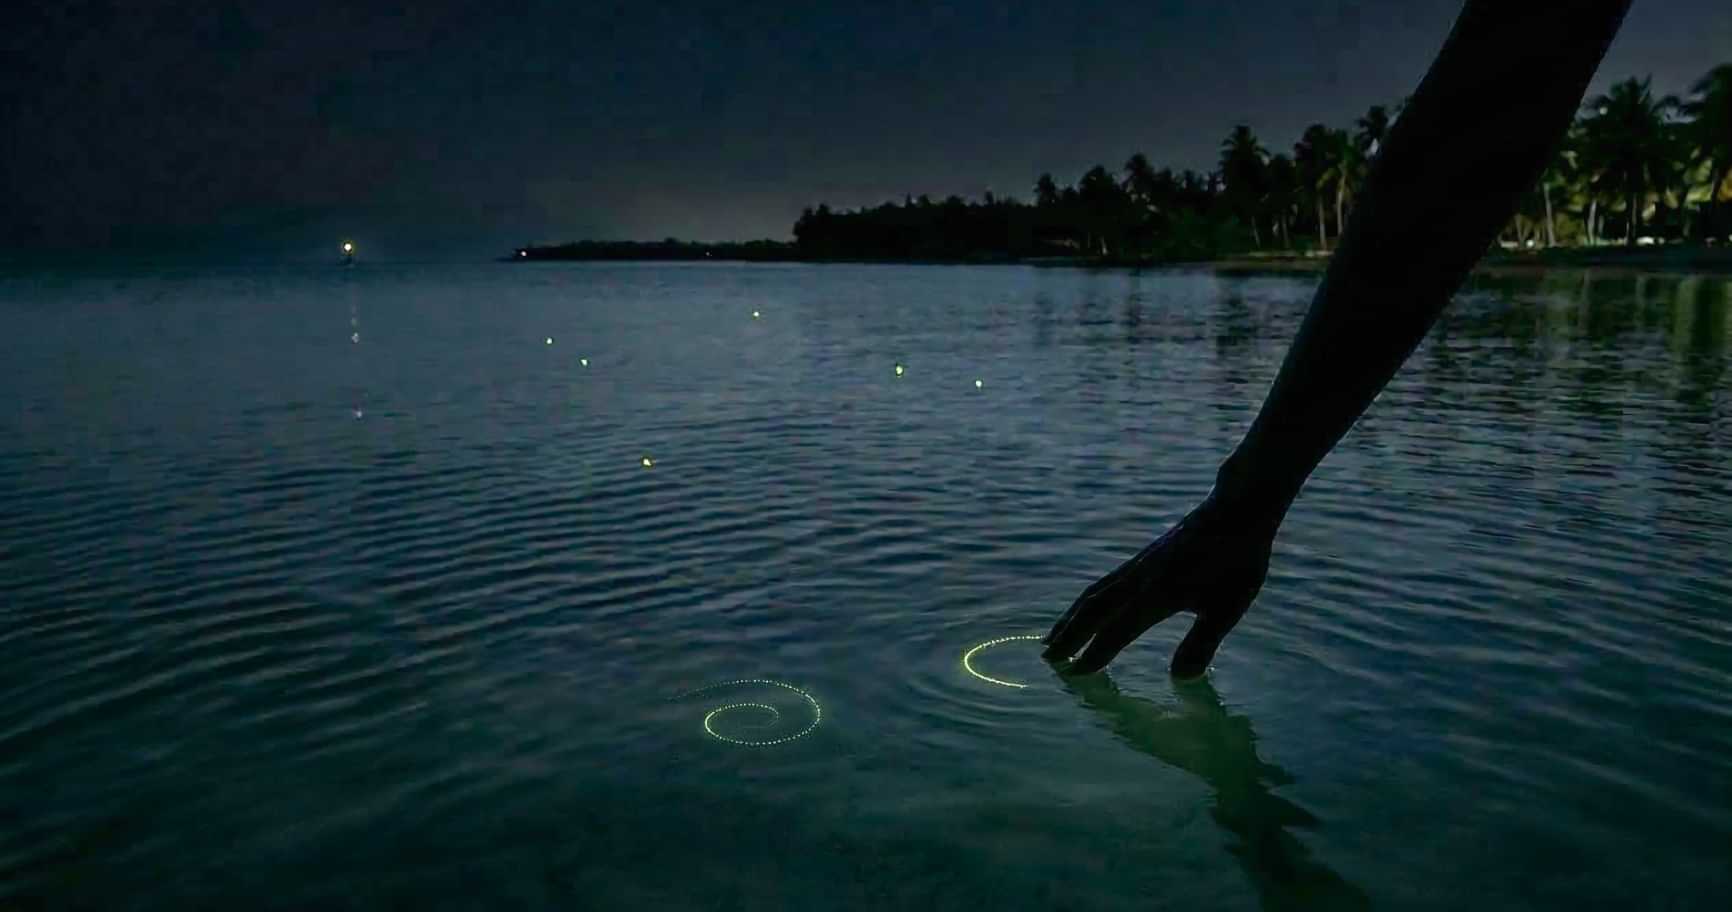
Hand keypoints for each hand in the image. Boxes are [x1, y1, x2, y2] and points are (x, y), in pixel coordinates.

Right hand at [1043, 495, 1274, 676]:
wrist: (1235, 509)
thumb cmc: (1237, 561)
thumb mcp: (1228, 607)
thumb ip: (1202, 642)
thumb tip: (1178, 679)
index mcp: (1159, 594)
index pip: (1118, 629)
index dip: (1096, 653)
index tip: (1075, 674)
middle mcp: (1139, 579)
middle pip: (1094, 610)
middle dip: (1070, 635)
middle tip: (1047, 658)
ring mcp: (1138, 566)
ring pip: (1095, 594)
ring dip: (1071, 618)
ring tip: (1054, 637)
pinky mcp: (1142, 559)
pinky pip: (1104, 583)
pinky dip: (1087, 601)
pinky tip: (1086, 608)